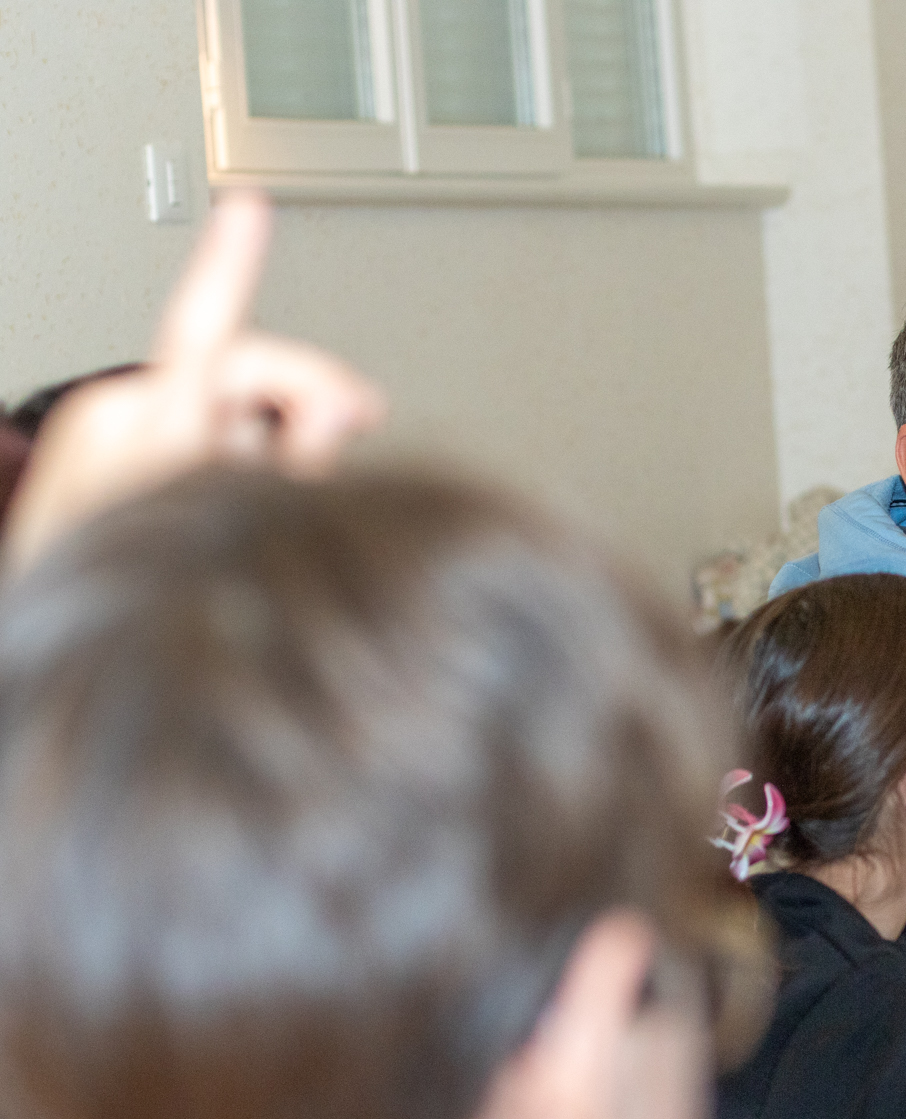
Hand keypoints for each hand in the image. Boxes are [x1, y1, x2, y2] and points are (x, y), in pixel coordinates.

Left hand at [4, 191, 383, 573]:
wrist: (71, 647)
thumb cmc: (143, 607)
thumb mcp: (245, 531)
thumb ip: (297, 459)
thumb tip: (339, 408)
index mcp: (139, 434)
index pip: (203, 331)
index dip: (230, 265)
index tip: (245, 211)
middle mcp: (113, 419)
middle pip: (241, 372)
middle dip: (303, 396)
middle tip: (361, 419)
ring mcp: (103, 433)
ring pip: (223, 404)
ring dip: (267, 433)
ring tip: (279, 494)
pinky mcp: (102, 449)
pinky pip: (189, 424)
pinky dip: (230, 446)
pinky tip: (239, 489)